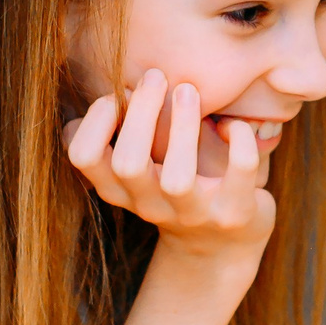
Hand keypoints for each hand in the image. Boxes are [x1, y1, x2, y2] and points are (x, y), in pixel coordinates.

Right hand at [65, 69, 273, 269]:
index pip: (84, 158)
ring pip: (178, 178)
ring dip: (183, 126)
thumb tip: (113, 92)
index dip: (95, 119)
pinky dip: (239, 138)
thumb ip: (124, 134)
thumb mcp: (142, 168)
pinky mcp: (234, 213)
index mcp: (120, 189)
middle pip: (128, 164)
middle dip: (141, 112)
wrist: (220, 247)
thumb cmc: (175, 190)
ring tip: (188, 91)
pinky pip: (241, 172)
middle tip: (157, 77)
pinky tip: (232, 126)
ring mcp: (193, 214)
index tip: (119, 95)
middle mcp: (150, 206)